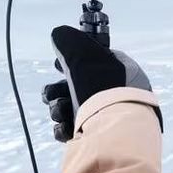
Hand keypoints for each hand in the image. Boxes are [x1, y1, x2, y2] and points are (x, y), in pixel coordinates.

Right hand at [43, 26, 160, 141]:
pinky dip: (63, 127)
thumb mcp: (84, 54)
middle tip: (53, 93)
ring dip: (58, 108)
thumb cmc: (102, 88)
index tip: (59, 66)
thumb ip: (68, 40)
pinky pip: (72, 128)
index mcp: (119, 72)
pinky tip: (64, 125)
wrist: (112, 131)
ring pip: (70, 108)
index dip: (71, 62)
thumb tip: (59, 34)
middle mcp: (113, 94)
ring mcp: (105, 117)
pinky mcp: (95, 137)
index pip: (92, 61)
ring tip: (61, 110)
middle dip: (58, 90)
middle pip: (75, 87)